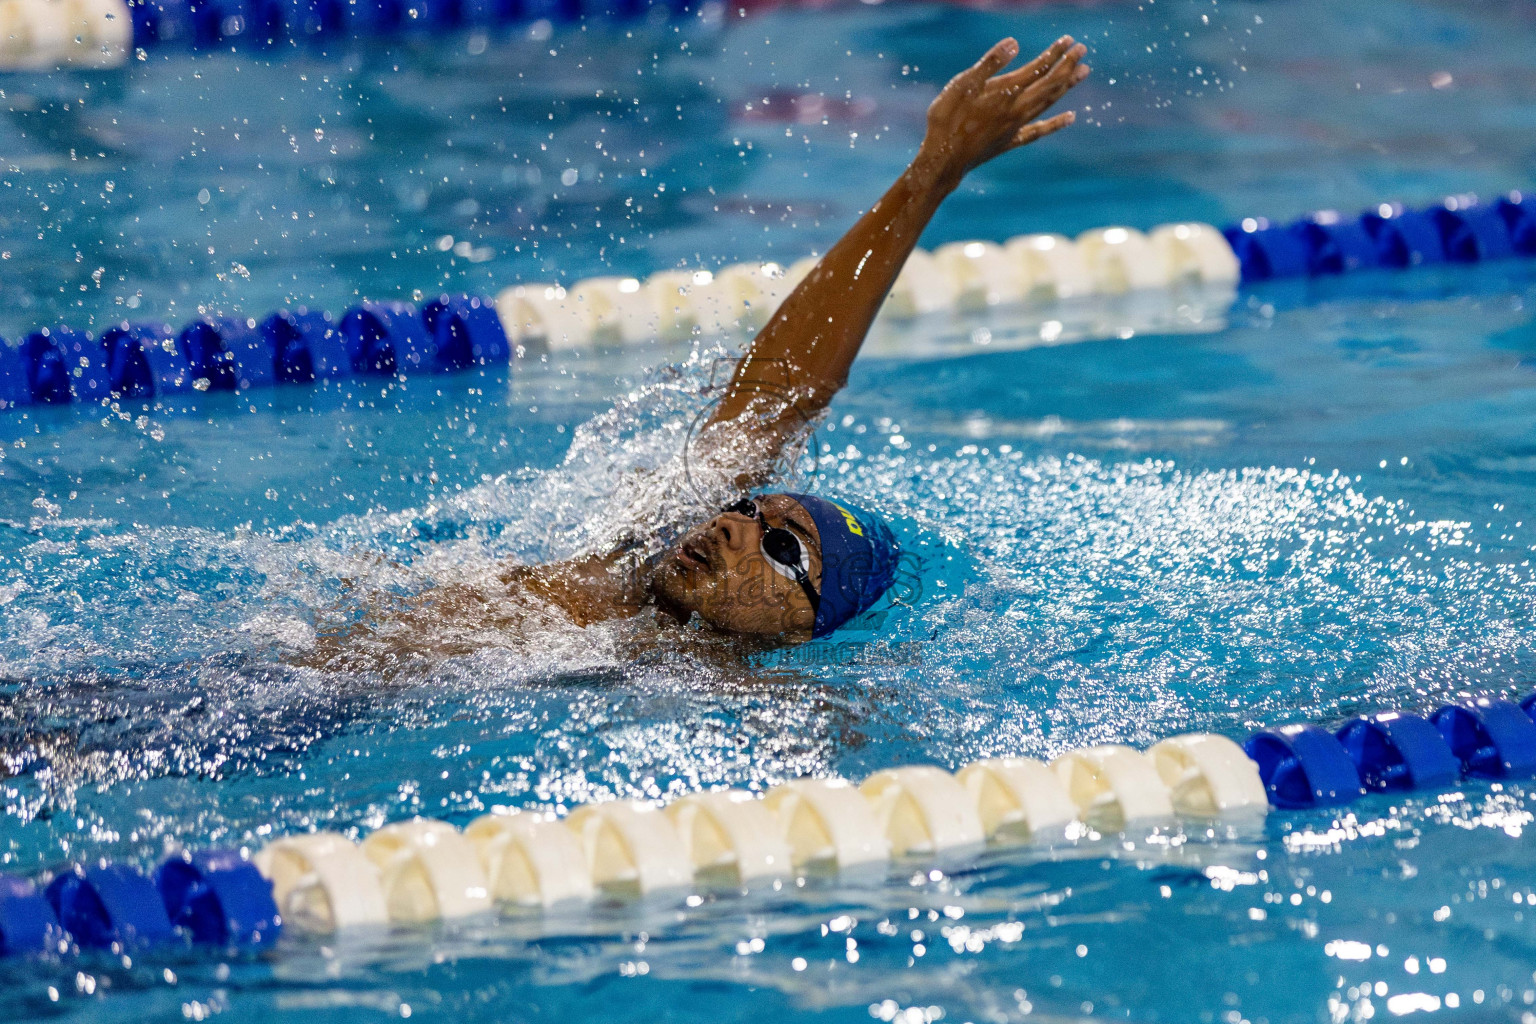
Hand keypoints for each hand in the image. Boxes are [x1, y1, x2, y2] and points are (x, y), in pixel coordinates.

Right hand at [917, 36, 1088, 188]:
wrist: (943, 160)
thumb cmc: (948, 120)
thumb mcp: (963, 85)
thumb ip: (990, 64)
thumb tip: (1014, 43)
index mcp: (1006, 93)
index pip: (1038, 69)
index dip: (1055, 54)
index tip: (1069, 40)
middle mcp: (1017, 109)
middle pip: (1049, 85)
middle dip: (1067, 66)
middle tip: (1083, 51)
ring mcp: (1016, 127)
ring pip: (1048, 103)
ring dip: (1066, 87)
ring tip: (1083, 72)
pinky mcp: (1010, 141)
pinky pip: (1039, 130)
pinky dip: (1056, 123)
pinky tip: (1071, 117)